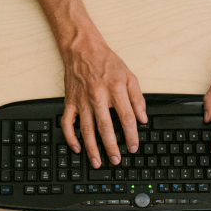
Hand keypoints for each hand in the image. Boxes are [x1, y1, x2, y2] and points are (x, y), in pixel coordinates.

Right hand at [61, 34, 146, 168]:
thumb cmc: (107, 62)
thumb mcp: (129, 76)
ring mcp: (81, 101)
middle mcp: (97, 97)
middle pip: (105, 128)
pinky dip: (70, 137)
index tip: (133, 147)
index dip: (132, 135)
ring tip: (97, 161)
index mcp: (115, 90)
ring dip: (91, 148)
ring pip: (86, 130)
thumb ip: (138, 98)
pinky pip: (67, 123)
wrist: (82, 49)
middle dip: (111, 147)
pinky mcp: (69, 102)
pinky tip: (77, 147)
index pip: (126, 118)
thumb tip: (143, 118)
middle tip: (116, 160)